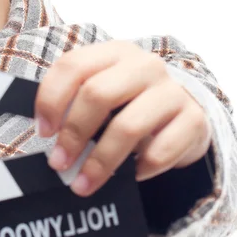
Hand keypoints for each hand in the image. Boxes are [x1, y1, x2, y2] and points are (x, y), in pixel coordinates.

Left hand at [34, 41, 212, 196]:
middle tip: (59, 163)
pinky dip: (139, 169)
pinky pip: (160, 151)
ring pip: (127, 126)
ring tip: (83, 184)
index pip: (73, 65)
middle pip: (98, 94)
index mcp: (113, 52)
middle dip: (73, 134)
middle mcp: (144, 65)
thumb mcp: (101, 91)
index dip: (51, 99)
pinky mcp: (194, 120)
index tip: (43, 131)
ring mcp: (172, 91)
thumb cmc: (127, 102)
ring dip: (100, 161)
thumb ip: (73, 102)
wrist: (182, 109)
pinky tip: (128, 176)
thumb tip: (46, 136)